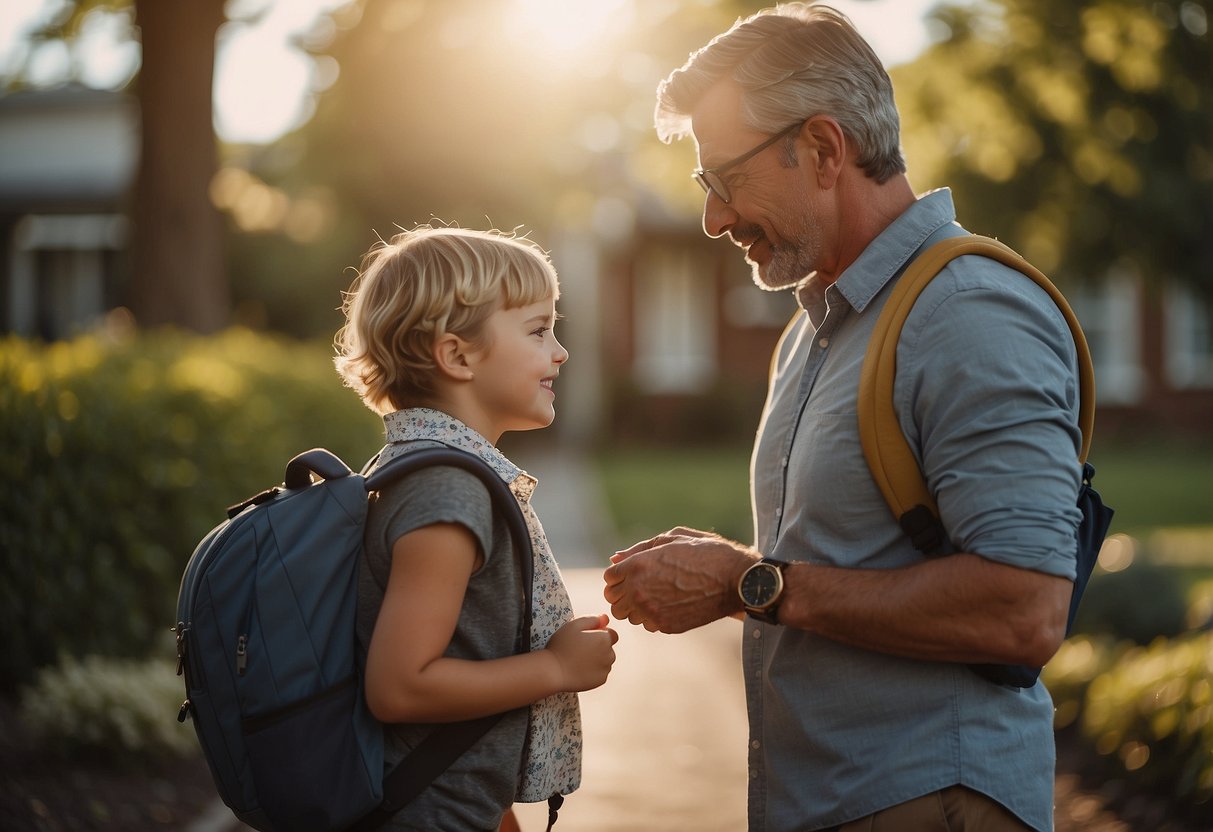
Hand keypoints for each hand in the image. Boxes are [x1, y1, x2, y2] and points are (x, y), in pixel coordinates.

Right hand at [545, 614, 618, 691]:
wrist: (554, 672)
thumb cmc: (562, 646)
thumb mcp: (574, 625)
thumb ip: (592, 619)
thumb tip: (606, 618)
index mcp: (604, 639)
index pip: (612, 634)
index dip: (599, 634)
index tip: (586, 638)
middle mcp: (609, 654)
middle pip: (608, 648)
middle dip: (599, 647)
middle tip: (579, 649)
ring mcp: (606, 669)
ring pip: (605, 661)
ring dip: (597, 659)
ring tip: (578, 660)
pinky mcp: (601, 680)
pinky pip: (601, 673)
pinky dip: (594, 671)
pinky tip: (580, 669)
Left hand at [602, 527, 755, 633]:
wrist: (735, 579)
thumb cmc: (705, 552)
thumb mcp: (672, 539)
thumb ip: (639, 549)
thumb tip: (615, 557)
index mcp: (638, 565)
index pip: (609, 578)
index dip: (620, 575)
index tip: (634, 574)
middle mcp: (639, 590)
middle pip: (613, 600)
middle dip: (624, 593)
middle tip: (643, 587)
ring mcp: (651, 611)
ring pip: (628, 616)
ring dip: (637, 607)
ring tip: (658, 596)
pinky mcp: (665, 626)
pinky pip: (647, 625)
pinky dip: (654, 617)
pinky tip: (671, 605)